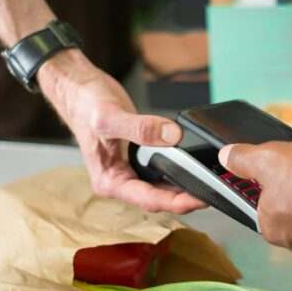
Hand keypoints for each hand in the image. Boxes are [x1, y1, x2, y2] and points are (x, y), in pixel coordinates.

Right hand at [38, 50, 204, 213]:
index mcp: (109, 180)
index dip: (177, 203)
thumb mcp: (110, 116)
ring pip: (160, 187)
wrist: (78, 88)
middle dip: (185, 198)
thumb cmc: (84, 104)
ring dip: (182, 186)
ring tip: (208, 183)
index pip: (149, 200)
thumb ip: (140, 128)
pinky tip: (192, 166)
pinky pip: (160, 170)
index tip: (200, 199)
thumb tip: (171, 136)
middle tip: (213, 192)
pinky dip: (176, 169)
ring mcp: (127, 170)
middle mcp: (118, 180)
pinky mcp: (136, 158)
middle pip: (158, 198)